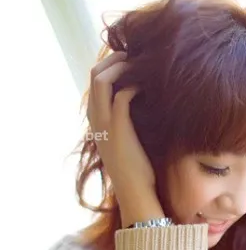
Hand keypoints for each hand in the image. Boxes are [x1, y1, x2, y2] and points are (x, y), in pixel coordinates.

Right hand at [86, 51, 161, 222]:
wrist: (135, 193)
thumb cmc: (136, 172)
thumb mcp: (127, 143)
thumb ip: (127, 124)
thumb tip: (143, 108)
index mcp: (95, 122)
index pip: (94, 83)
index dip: (109, 68)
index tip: (127, 62)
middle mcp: (96, 120)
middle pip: (95, 75)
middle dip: (113, 60)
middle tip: (133, 55)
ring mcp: (105, 123)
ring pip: (103, 79)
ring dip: (121, 67)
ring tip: (139, 63)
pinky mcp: (120, 128)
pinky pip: (122, 95)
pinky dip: (134, 84)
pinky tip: (147, 86)